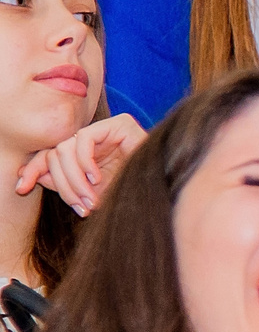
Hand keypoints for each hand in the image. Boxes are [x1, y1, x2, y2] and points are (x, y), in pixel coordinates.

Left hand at [15, 112, 145, 215]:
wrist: (165, 197)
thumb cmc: (132, 199)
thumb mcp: (90, 195)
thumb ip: (62, 183)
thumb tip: (30, 176)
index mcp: (87, 153)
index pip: (50, 155)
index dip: (34, 169)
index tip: (22, 187)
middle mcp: (95, 138)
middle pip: (55, 153)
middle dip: (63, 184)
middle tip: (80, 207)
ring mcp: (107, 129)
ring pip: (65, 148)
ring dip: (74, 180)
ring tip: (90, 199)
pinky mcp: (119, 125)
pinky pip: (83, 140)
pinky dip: (84, 163)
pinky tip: (97, 180)